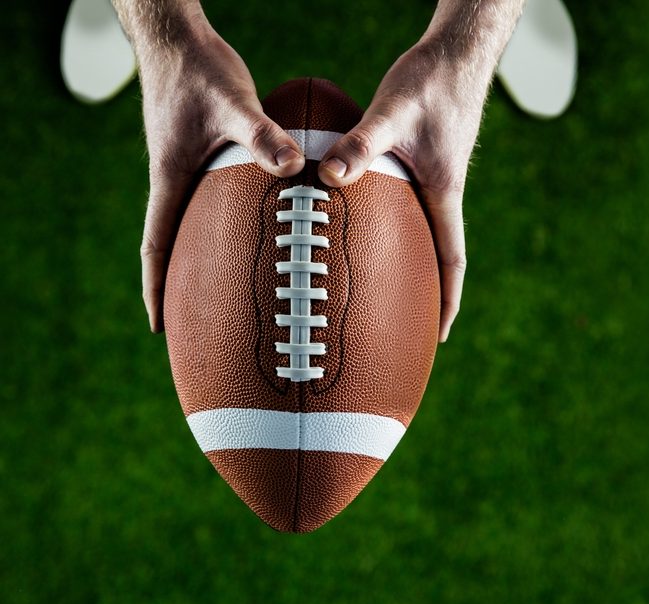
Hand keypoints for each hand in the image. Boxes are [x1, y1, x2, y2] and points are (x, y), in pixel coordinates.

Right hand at [138, 22, 304, 331]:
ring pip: (193, 227)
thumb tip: (295, 166)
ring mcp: (188, 172)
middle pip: (173, 246)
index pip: (157, 246)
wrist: (176, 38)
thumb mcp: (232, 101)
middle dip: (180, 286)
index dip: (156, 287)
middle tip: (196, 322)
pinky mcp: (202, 158)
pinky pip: (211, 203)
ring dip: (202, 259)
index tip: (158, 324)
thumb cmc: (197, 69)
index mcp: (172, 180)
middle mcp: (176, 182)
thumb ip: (262, 134)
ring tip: (227, 291)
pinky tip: (252, 231)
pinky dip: (223, 226)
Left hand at [318, 39, 488, 342]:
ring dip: (410, 265)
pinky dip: (393, 230)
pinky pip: (407, 209)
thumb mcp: (394, 109)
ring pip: (421, 235)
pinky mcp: (420, 165)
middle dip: (426, 294)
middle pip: (436, 256)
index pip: (451, 260)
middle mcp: (440, 194)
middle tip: (406, 327)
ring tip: (383, 293)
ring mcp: (431, 181)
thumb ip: (361, 142)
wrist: (458, 49)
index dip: (448, 299)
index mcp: (442, 193)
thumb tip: (329, 175)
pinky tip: (366, 229)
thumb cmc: (432, 79)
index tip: (440, 333)